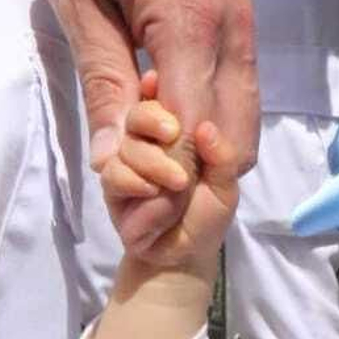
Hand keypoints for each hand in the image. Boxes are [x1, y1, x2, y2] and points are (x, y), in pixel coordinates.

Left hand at [33, 0, 258, 255]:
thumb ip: (105, 86)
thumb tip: (117, 166)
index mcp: (190, 22)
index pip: (193, 137)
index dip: (166, 191)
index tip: (133, 223)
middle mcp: (233, 29)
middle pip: (234, 144)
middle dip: (194, 193)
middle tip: (146, 218)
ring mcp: (244, 22)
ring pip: (244, 124)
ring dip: (206, 164)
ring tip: (153, 181)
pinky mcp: (241, 16)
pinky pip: (239, 92)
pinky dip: (212, 127)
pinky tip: (167, 129)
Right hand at [100, 72, 240, 279]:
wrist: (185, 255)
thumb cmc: (205, 215)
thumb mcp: (224, 186)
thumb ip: (221, 157)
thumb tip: (206, 128)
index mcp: (173, 134)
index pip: (159, 100)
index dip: (156, 90)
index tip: (157, 83)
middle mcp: (146, 142)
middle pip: (136, 114)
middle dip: (152, 119)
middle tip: (172, 132)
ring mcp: (127, 162)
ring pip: (126, 144)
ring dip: (151, 161)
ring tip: (177, 181)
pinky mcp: (114, 186)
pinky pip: (115, 173)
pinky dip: (135, 182)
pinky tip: (150, 191)